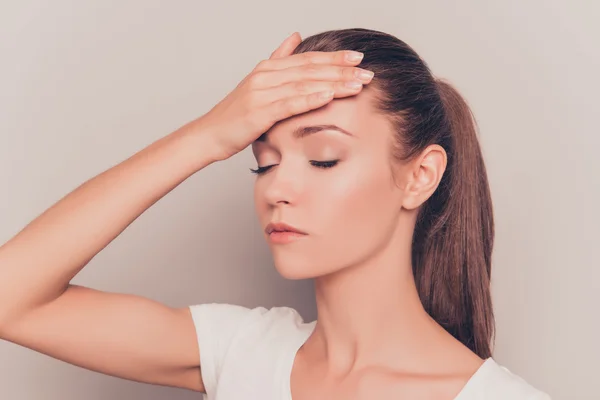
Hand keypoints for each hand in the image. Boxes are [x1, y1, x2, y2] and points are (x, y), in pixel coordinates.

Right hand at [193, 32, 373, 160]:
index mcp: (268, 68)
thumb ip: (278, 59)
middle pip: (310, 70)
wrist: (209, 134)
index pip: (308, 59)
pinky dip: (310, 99)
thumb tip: (296, 36)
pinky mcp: (258, 112)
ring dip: (334, 84)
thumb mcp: (258, 83)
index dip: (335, 58)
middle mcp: (265, 76)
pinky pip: (289, 104)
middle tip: (368, 73)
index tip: (359, 58)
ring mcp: (261, 93)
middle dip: (342, 71)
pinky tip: (329, 96)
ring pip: (304, 85)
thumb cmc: (236, 114)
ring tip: (358, 85)